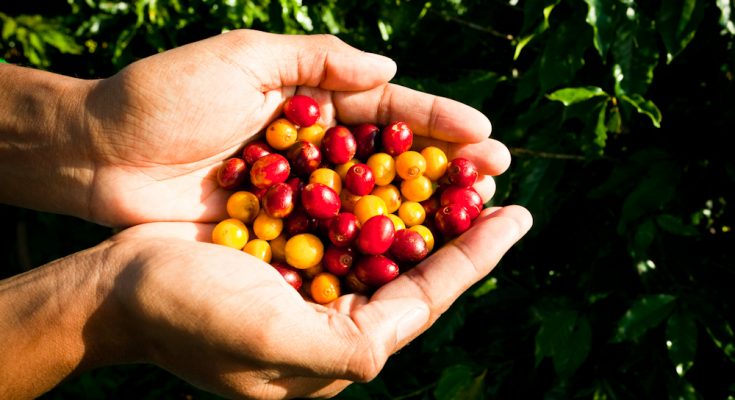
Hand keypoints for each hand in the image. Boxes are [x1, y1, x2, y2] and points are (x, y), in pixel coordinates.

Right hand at [0, 205, 529, 398]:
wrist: (119, 288)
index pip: (425, 298)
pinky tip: (397, 160)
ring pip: (386, 238)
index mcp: (340, 345)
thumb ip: (342, 349)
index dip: (475, 257)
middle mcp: (336, 316)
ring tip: (463, 167)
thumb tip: (392, 347)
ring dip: (424, 201)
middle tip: (497, 180)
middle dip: (458, 224)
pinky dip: (376, 189)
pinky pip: (347, 217)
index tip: (520, 216)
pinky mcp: (291, 251)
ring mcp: (315, 283)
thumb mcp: (270, 343)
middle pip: (414, 266)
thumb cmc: (188, 317)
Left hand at [81, 30, 508, 225]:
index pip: (388, 111)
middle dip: (446, 167)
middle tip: (498, 175)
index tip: (485, 134)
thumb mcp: (240, 58)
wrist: (98, 157)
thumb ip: (314, 61)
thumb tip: (390, 69)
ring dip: (422, 211)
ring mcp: (300, 198)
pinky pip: (334, 242)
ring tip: (474, 219)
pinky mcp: (277, 236)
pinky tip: (411, 259)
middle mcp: (315, 153)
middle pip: (393, 161)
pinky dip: (371, 249)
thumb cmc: (163, 98)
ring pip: (373, 204)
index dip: (437, 121)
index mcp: (311, 104)